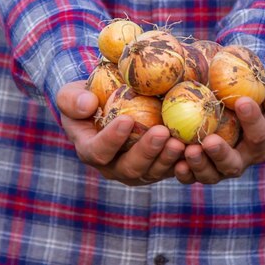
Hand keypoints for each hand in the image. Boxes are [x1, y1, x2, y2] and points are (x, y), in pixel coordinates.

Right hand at [56, 81, 184, 185]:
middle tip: (162, 132)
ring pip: (153, 172)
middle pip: (130, 168)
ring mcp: (137, 169)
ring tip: (180, 141)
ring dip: (167, 158)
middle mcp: (113, 166)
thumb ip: (71, 99)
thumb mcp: (70, 94)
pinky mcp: (158, 166)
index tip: (126, 120)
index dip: (111, 140)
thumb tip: (87, 104)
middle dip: (147, 152)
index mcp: (90, 150)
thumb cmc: (86, 96)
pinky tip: (194, 146)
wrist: (109, 102)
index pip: (98, 152)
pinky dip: (182, 161)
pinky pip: (170, 169)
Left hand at [174, 86, 264, 184]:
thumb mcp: (253, 89)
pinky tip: (176, 163)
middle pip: (233, 164)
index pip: (259, 134)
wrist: (211, 100)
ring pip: (210, 175)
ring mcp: (217, 169)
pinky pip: (189, 177)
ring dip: (199, 164)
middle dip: (221, 154)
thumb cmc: (236, 93)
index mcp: (257, 142)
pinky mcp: (196, 171)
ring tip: (187, 149)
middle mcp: (239, 160)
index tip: (241, 101)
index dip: (253, 119)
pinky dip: (183, 172)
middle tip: (209, 141)